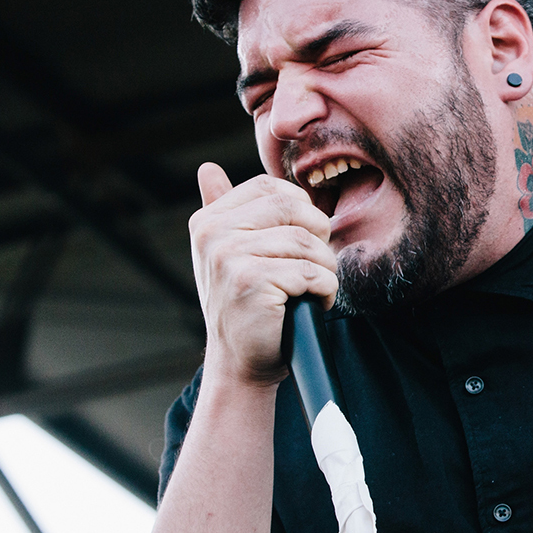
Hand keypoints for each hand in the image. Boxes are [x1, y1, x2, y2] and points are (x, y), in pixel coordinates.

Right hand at [189, 163, 337, 386]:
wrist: (240, 363)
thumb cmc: (245, 307)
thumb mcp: (228, 253)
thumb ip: (222, 211)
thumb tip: (207, 169)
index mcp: (208, 220)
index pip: (270, 187)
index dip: (300, 209)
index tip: (301, 240)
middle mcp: (212, 234)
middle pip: (293, 207)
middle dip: (318, 235)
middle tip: (314, 264)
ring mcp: (228, 257)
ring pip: (307, 242)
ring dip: (324, 269)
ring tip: (312, 289)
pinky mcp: (250, 282)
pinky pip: (311, 272)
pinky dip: (325, 290)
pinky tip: (312, 304)